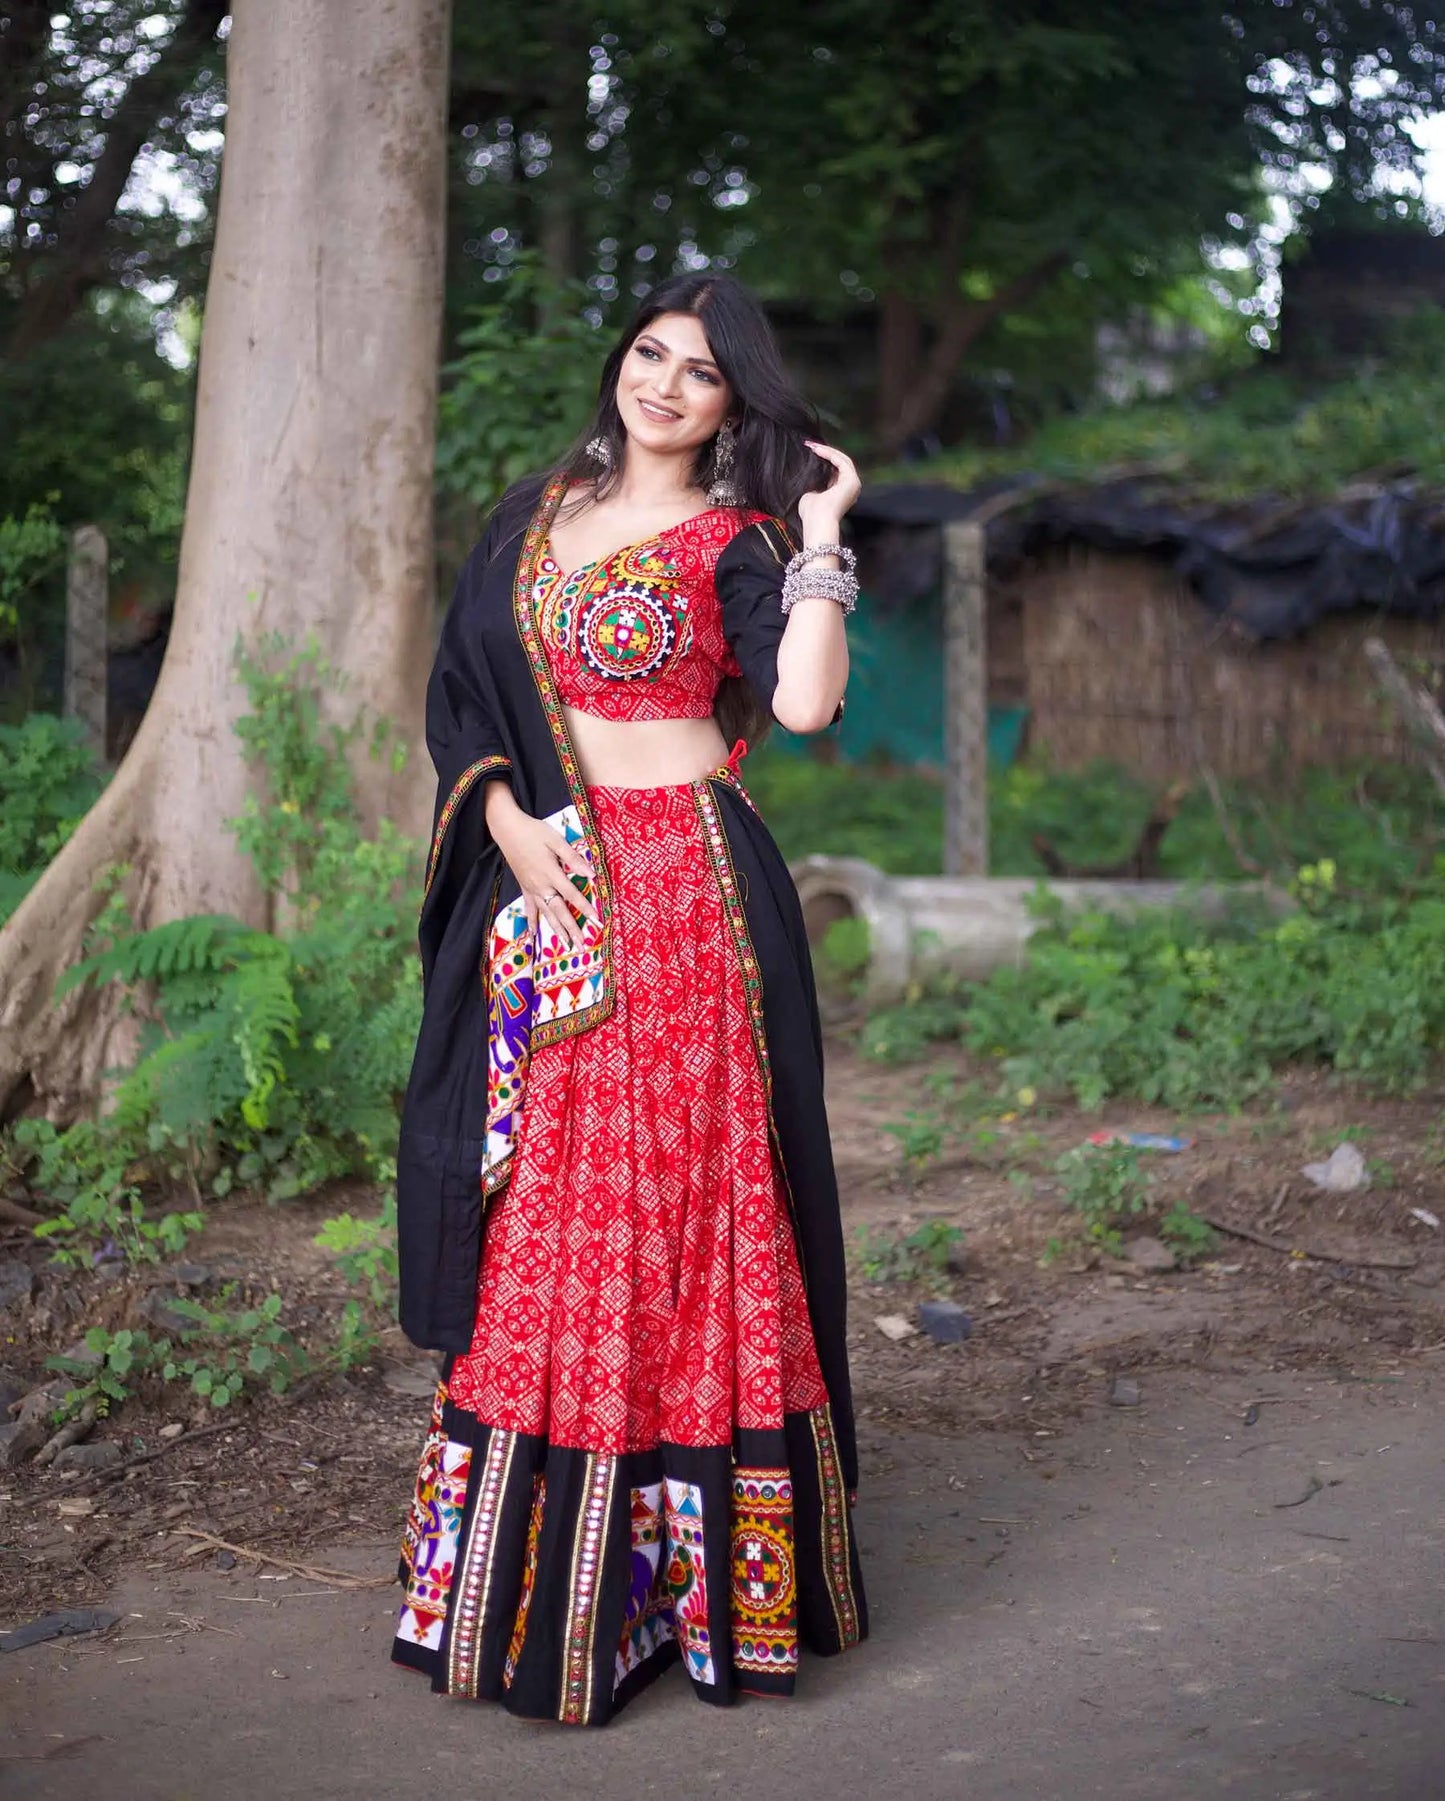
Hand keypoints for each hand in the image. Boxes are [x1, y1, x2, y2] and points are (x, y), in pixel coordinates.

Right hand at [486, 788, 599, 949]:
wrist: (508, 830)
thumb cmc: (534, 832)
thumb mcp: (556, 840)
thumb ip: (573, 858)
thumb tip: (591, 873)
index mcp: (551, 873)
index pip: (572, 895)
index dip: (585, 908)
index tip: (597, 921)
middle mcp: (541, 886)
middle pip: (559, 911)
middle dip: (571, 929)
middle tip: (581, 945)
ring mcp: (531, 889)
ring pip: (546, 914)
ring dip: (556, 930)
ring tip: (566, 945)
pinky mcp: (523, 888)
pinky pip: (529, 909)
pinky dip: (532, 922)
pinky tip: (534, 935)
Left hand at [798, 440, 861, 541]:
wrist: (817, 520)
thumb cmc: (812, 513)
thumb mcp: (812, 493)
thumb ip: (814, 483)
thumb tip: (808, 470)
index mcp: (842, 491)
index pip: (836, 469)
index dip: (824, 458)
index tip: (810, 451)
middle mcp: (850, 487)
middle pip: (840, 463)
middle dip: (825, 452)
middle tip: (810, 445)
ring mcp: (853, 483)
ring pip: (842, 460)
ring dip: (827, 451)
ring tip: (812, 446)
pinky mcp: (852, 480)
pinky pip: (841, 461)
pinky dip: (829, 454)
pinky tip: (817, 450)